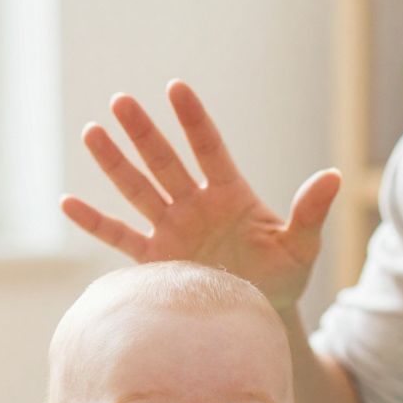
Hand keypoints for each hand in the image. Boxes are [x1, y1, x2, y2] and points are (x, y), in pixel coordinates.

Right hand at [62, 81, 340, 312]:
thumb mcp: (301, 246)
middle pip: (165, 162)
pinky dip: (95, 222)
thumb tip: (333, 176)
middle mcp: (194, 204)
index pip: (208, 148)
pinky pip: (119, 238)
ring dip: (115, 164)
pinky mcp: (155, 262)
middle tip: (121, 101)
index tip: (176, 89)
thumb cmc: (282, 276)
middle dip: (144, 133)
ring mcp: (171, 230)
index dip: (193, 121)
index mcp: (229, 193)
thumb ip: (310, 212)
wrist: (258, 313)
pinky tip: (68, 202)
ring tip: (92, 132)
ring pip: (137, 191)